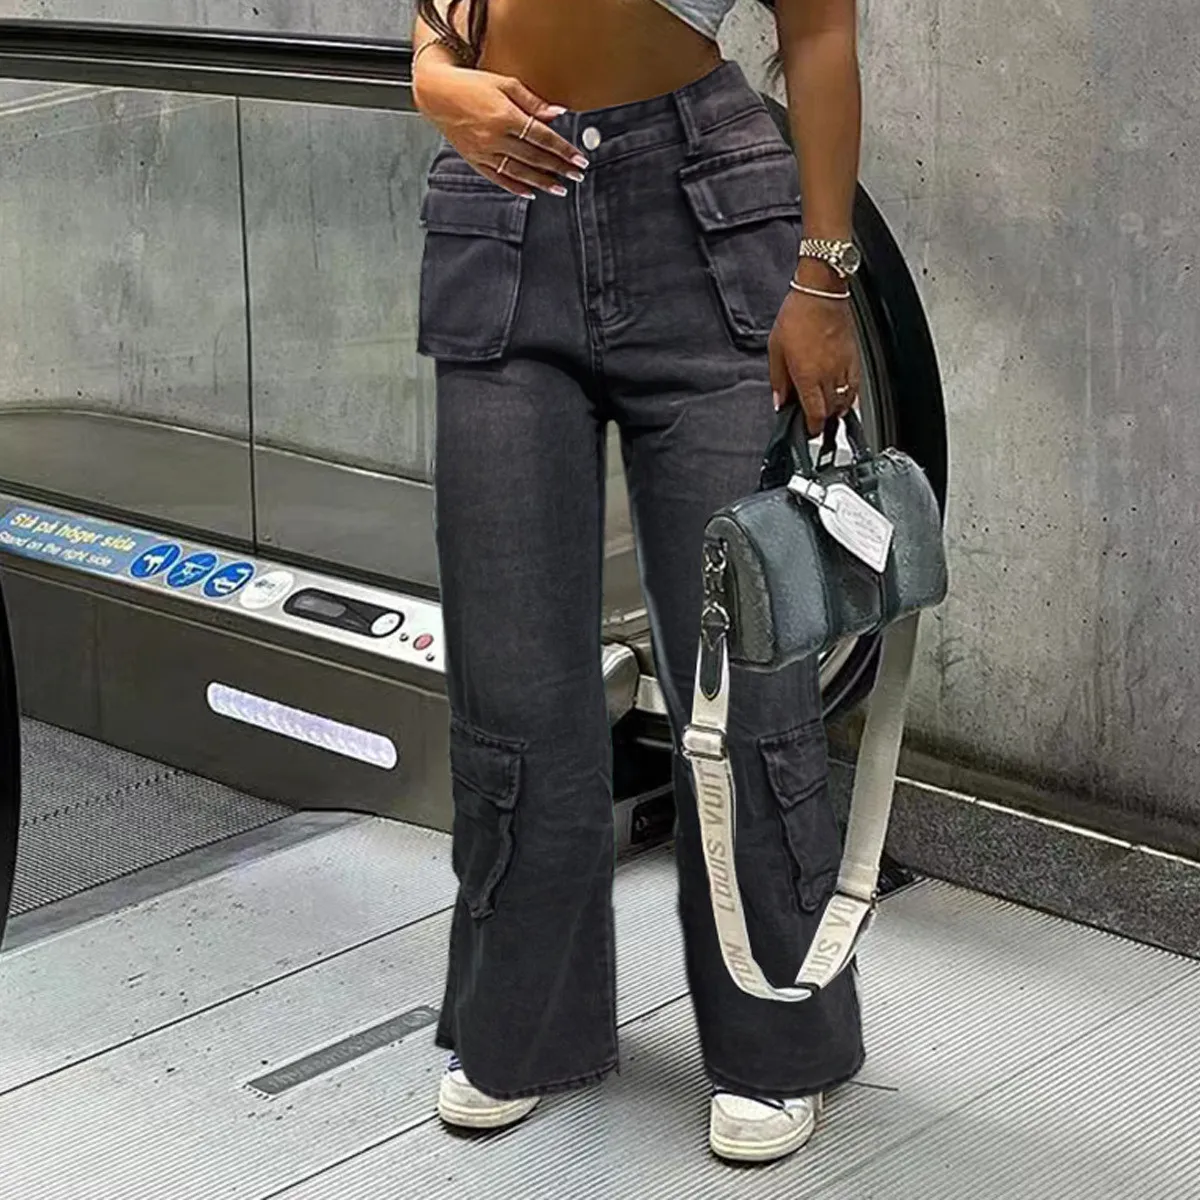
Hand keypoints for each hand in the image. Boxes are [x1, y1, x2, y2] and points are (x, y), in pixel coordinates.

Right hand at [413, 60, 587, 197]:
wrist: (436, 92)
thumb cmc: (471, 84)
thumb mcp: (504, 84)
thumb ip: (532, 101)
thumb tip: (558, 113)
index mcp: (505, 116)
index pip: (542, 137)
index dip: (563, 149)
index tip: (579, 158)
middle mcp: (495, 137)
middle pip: (534, 157)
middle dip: (559, 168)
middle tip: (577, 175)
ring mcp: (484, 152)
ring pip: (519, 173)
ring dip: (542, 183)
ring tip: (560, 188)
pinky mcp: (475, 160)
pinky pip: (498, 178)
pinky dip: (515, 188)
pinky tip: (530, 193)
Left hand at [768, 268, 862, 435]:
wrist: (821, 293)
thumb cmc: (798, 315)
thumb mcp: (776, 349)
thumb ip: (778, 380)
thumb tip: (779, 401)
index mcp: (807, 376)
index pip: (814, 414)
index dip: (812, 428)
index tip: (808, 432)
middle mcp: (828, 376)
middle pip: (831, 412)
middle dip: (823, 421)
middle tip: (814, 422)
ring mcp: (844, 368)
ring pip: (845, 402)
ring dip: (836, 410)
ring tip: (826, 409)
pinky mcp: (854, 359)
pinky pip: (855, 386)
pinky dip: (848, 396)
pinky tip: (841, 394)